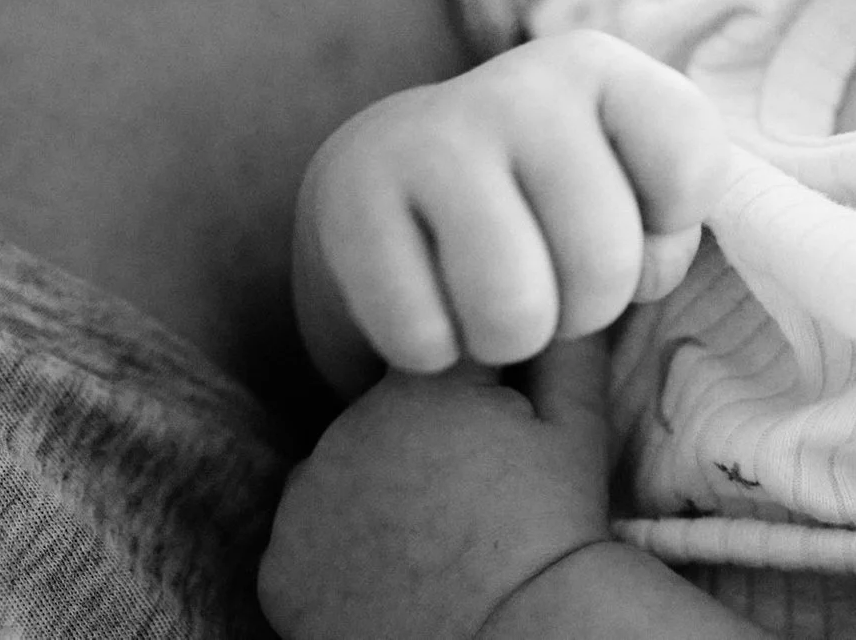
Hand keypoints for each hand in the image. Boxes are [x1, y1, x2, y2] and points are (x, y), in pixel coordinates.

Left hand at [259, 340, 612, 639]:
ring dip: (375, 486)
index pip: (438, 354)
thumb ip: (564, 340)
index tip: (501, 430)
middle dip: (422, 435)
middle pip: (384, 413)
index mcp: (418, 382)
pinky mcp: (278, 566)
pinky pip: (307, 538)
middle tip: (473, 489)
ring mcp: (303, 500)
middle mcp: (344, 428)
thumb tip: (560, 288)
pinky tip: (391, 568)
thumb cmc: (553, 531)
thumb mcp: (577, 426)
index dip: (476, 389)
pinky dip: (339, 548)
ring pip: (341, 471)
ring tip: (434, 529)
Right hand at [298, 30, 732, 385]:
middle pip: (605, 264)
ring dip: (509, 339)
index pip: (689, 174)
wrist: (388, 188)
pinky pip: (423, 335)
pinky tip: (424, 302)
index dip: (667, 238)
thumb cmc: (538, 202)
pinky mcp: (348, 196)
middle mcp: (521, 84)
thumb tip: (652, 261)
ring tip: (493, 302)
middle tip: (550, 286)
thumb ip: (669, 214)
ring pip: (514, 310)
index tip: (629, 229)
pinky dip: (431, 349)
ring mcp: (430, 134)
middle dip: (585, 311)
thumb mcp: (624, 183)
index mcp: (601, 67)